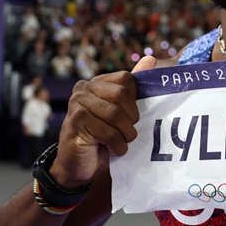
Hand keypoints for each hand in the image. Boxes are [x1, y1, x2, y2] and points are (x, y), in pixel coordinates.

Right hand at [51, 56, 156, 187]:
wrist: (81, 166)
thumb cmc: (104, 138)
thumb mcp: (122, 113)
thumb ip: (134, 89)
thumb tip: (151, 59)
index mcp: (97, 83)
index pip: (127, 80)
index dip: (134, 102)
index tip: (131, 118)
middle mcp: (84, 88)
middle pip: (121, 95)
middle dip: (131, 119)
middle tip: (128, 133)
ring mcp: (76, 103)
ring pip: (115, 114)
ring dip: (125, 135)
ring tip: (121, 142)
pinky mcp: (75, 122)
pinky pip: (107, 131)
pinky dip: (117, 145)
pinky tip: (112, 149)